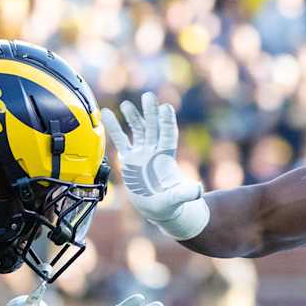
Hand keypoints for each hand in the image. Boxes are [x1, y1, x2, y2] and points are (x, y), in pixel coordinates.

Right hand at [101, 92, 209, 239]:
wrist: (156, 208)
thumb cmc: (169, 204)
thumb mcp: (177, 199)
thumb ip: (186, 194)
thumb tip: (198, 190)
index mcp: (166, 158)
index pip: (168, 135)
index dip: (167, 122)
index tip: (165, 107)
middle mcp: (154, 151)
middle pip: (153, 127)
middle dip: (151, 112)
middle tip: (148, 96)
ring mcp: (141, 153)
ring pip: (137, 130)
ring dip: (133, 117)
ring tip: (127, 104)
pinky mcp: (129, 159)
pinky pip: (120, 140)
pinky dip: (114, 127)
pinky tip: (107, 113)